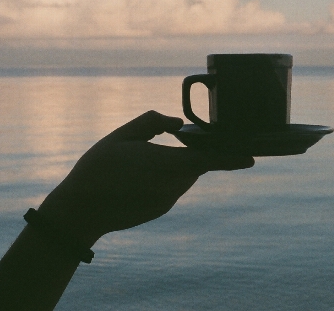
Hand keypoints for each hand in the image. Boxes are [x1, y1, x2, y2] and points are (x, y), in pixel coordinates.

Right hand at [38, 111, 253, 246]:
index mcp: (167, 164)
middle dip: (191, 151)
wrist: (81, 211)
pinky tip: (138, 176)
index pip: (211, 159)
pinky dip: (163, 178)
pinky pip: (171, 187)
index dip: (233, 157)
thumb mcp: (123, 135)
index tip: (251, 157)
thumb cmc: (99, 168)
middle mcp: (173, 185)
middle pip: (195, 164)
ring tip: (141, 160)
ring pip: (182, 175)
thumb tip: (178, 123)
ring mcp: (168, 200)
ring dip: (174, 164)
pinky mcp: (160, 209)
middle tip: (173, 140)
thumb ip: (153, 122)